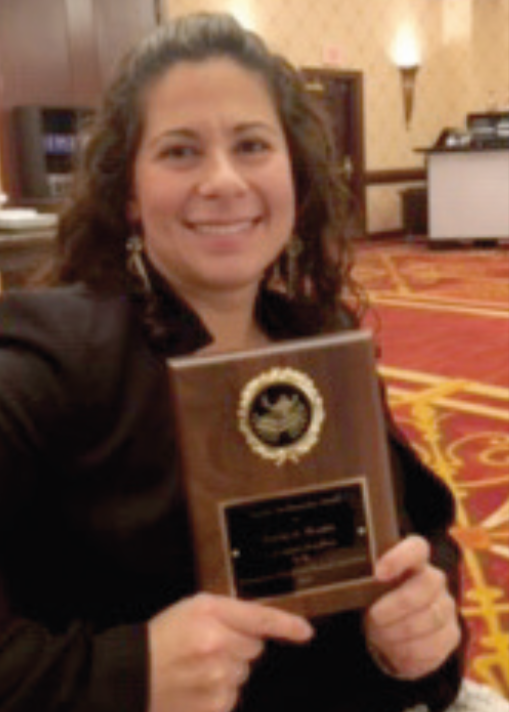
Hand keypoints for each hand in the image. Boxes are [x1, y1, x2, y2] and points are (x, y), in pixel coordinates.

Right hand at [148, 592, 313, 711]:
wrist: (132, 675)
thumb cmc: (162, 638)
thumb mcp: (193, 608)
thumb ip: (228, 613)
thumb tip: (260, 628)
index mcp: (211, 615)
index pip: (260, 618)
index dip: (287, 625)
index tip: (305, 631)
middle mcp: (218, 646)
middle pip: (253, 648)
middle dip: (237, 646)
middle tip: (207, 647)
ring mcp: (217, 680)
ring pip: (242, 673)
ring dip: (227, 670)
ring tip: (196, 669)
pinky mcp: (215, 707)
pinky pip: (231, 696)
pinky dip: (219, 693)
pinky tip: (195, 687)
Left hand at [364, 535, 460, 679]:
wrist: (389, 634)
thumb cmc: (377, 602)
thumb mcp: (367, 589)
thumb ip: (364, 582)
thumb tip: (352, 586)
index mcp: (413, 561)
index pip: (416, 548)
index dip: (400, 557)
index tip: (378, 573)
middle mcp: (434, 580)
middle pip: (428, 584)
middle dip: (398, 604)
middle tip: (375, 616)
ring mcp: (445, 606)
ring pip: (432, 617)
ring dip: (401, 630)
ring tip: (381, 635)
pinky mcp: (451, 635)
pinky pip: (435, 644)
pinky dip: (410, 651)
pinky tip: (394, 650)